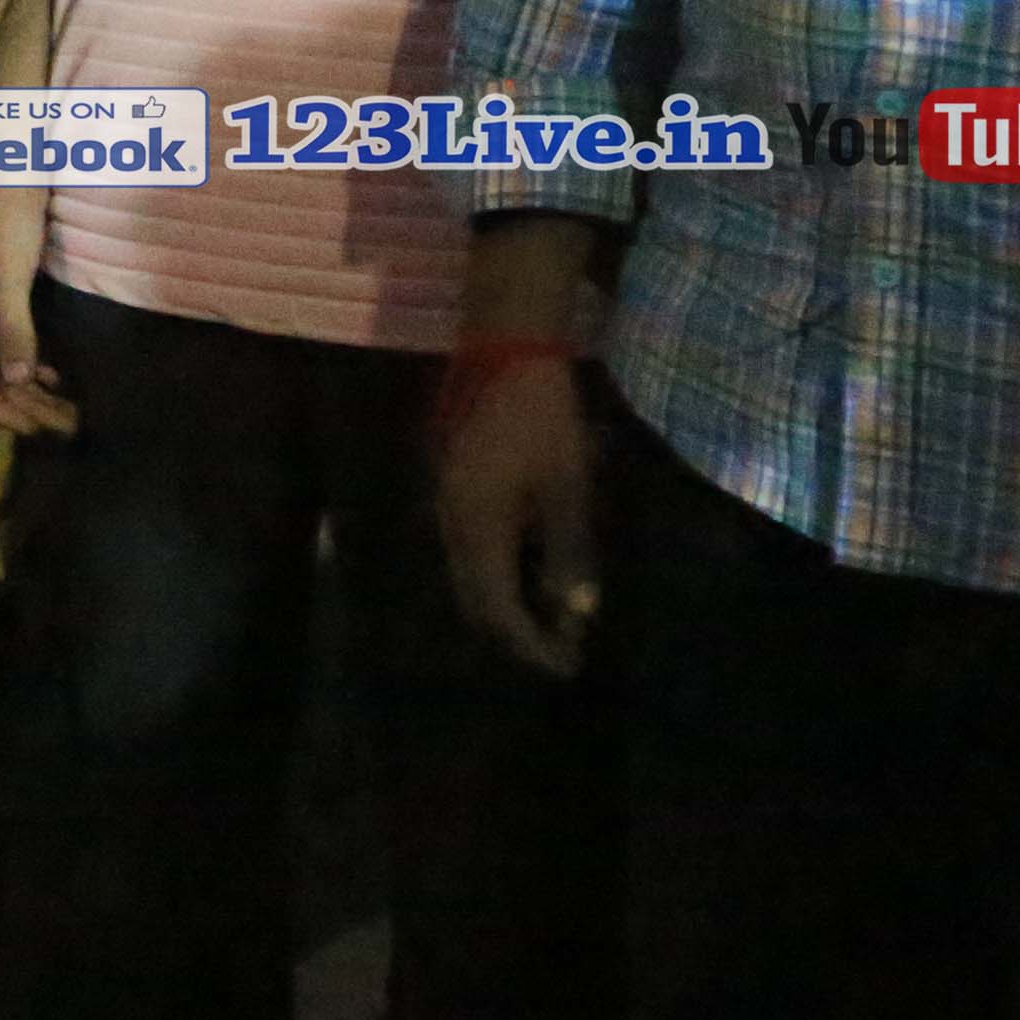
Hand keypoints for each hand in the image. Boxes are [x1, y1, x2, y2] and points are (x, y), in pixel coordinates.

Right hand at [0, 182, 63, 435]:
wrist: (14, 173)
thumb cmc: (6, 217)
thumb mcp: (8, 272)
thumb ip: (12, 326)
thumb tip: (19, 381)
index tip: (36, 429)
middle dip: (22, 408)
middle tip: (66, 427)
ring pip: (0, 369)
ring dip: (31, 394)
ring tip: (67, 412)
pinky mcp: (0, 305)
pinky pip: (10, 351)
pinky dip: (33, 371)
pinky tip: (55, 379)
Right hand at [435, 348, 600, 677]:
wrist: (504, 353)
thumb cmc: (544, 421)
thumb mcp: (568, 490)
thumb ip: (568, 554)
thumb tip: (575, 612)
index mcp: (479, 530)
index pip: (498, 612)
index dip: (532, 646)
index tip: (567, 666)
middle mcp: (451, 527)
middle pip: (474, 603)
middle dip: (516, 634)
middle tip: (561, 648)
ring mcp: (444, 508)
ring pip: (467, 579)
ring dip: (504, 607)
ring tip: (549, 618)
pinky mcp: (450, 493)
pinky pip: (467, 554)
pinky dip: (496, 577)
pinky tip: (529, 573)